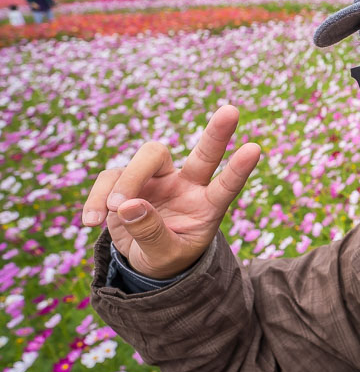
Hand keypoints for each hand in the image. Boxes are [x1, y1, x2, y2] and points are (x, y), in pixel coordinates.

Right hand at [81, 105, 261, 278]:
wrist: (143, 260)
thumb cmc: (166, 257)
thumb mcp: (164, 257)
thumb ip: (151, 234)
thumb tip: (129, 205)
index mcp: (207, 206)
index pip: (227, 185)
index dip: (239, 169)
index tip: (255, 149)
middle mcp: (188, 185)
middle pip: (203, 153)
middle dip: (218, 133)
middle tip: (232, 111)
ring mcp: (159, 178)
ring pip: (149, 157)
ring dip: (128, 180)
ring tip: (114, 210)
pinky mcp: (127, 180)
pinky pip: (111, 177)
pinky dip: (98, 197)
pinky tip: (92, 221)